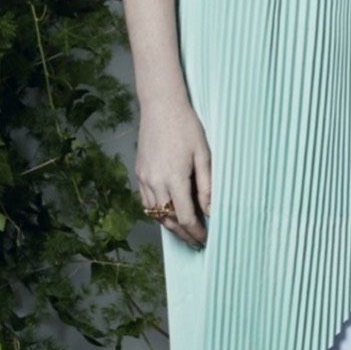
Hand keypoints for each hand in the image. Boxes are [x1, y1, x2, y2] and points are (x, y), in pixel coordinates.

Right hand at [136, 94, 211, 247]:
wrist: (160, 105)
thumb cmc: (186, 126)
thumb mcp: (203, 155)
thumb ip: (207, 186)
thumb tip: (211, 211)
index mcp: (174, 178)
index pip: (185, 217)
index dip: (196, 232)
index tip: (206, 239)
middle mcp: (155, 182)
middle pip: (169, 220)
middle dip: (184, 235)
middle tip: (197, 243)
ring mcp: (144, 178)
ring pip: (156, 214)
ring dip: (170, 226)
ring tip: (186, 233)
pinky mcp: (139, 173)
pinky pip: (147, 202)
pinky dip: (158, 213)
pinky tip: (170, 214)